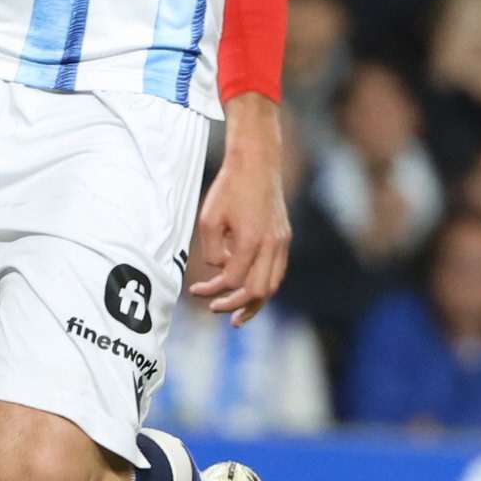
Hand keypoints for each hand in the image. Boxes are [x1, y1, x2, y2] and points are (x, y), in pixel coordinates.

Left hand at [187, 107, 287, 322]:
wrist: (258, 162)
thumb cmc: (229, 187)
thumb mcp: (209, 218)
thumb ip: (212, 251)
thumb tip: (220, 269)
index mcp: (251, 241)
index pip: (233, 280)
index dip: (212, 290)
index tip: (195, 290)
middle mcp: (271, 245)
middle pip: (257, 291)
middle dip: (235, 306)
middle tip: (215, 309)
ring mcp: (281, 242)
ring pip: (272, 286)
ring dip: (255, 304)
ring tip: (239, 318)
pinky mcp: (284, 238)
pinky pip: (277, 272)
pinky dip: (264, 287)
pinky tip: (251, 292)